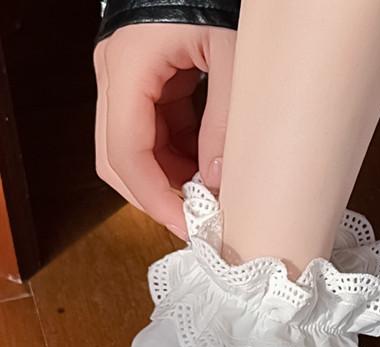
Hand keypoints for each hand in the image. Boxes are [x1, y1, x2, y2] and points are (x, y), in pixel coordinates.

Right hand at [94, 24, 235, 237]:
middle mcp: (115, 77)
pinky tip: (206, 172)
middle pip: (117, 159)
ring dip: (168, 181)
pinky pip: (151, 136)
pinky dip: (177, 161)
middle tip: (197, 222)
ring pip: (132, 152)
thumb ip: (224, 121)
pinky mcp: (144, 85)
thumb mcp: (233, 57)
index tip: (188, 226)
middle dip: (155, 196)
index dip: (154, 198)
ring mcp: (125, 81)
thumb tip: (215, 182)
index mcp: (129, 67)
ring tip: (210, 198)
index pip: (125, 152)